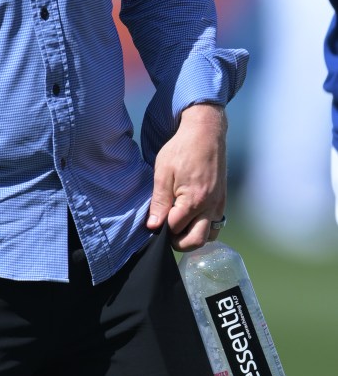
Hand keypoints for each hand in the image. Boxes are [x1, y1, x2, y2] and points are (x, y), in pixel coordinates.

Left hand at [146, 103, 226, 250]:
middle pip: (196, 241)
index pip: (175, 228)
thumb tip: (153, 226)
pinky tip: (191, 217)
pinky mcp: (222, 200)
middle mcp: (210, 207)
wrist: (205, 132)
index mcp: (193, 200)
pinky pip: (215, 224)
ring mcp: (219, 204)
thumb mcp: (163, 172)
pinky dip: (203, 227)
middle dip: (179, 242)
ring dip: (193, 237)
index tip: (155, 221)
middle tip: (166, 231)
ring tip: (179, 224)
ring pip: (209, 235)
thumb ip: (159, 201)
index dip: (162, 227)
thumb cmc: (181, 149)